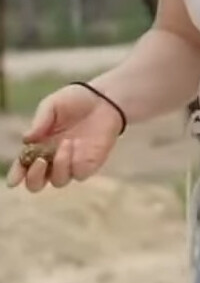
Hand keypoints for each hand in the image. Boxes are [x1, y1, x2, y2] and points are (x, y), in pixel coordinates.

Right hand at [5, 83, 122, 191]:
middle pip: (37, 183)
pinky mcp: (89, 164)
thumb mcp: (52, 105)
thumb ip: (39, 122)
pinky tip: (74, 145)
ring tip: (65, 142)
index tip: (13, 180)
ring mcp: (71, 164)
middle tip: (38, 162)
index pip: (23, 166)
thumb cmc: (75, 100)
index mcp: (38, 146)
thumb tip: (26, 139)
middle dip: (34, 178)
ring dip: (58, 165)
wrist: (103, 99)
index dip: (16, 175)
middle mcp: (52, 159)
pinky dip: (73, 164)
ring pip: (58, 181)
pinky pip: (78, 174)